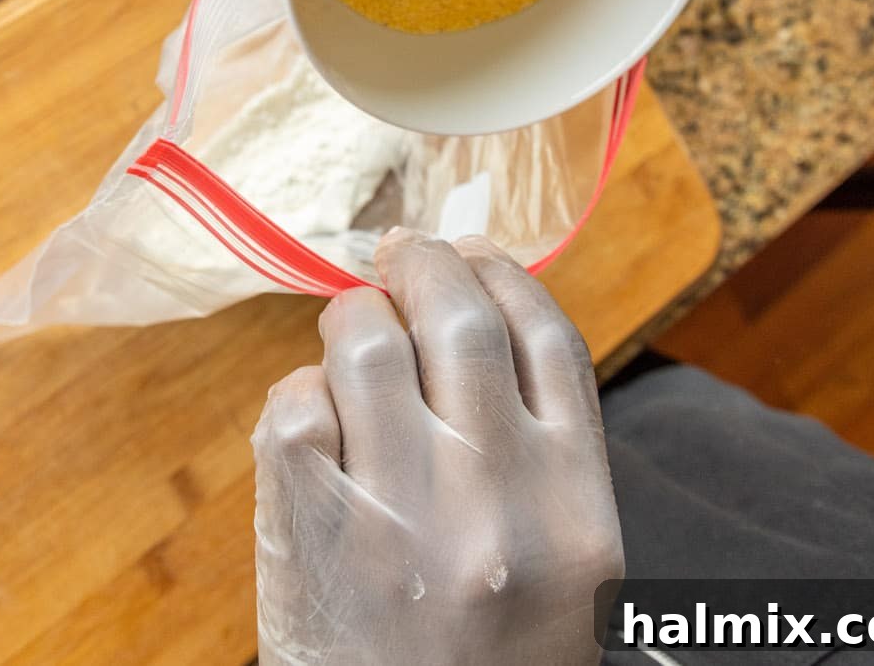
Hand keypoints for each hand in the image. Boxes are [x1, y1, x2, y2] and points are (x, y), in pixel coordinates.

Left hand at [252, 231, 622, 665]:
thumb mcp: (561, 561)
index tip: (471, 250)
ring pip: (364, 340)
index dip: (503, 272)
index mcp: (578, 504)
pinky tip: (317, 419)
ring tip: (352, 328)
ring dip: (353, 315)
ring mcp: (399, 515)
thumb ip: (537, 444)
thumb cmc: (489, 656)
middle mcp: (498, 501)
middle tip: (401, 253)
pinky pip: (294, 404)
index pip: (547, 336)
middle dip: (423, 262)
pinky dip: (301, 392)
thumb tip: (476, 307)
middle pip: (457, 315)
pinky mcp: (312, 532)